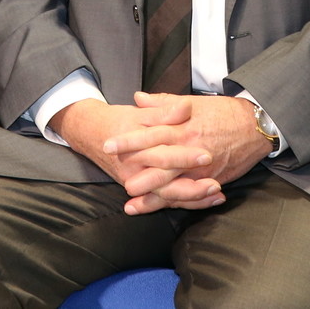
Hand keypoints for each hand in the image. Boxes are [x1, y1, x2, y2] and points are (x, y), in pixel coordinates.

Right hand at [50, 98, 219, 212]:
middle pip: (166, 184)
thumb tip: (186, 106)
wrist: (92, 135)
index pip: (163, 155)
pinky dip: (188, 202)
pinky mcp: (143, 190)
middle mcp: (137, 170)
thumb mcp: (140, 114)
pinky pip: (167, 201)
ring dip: (194, 199)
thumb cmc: (120, 122)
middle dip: (192, 187)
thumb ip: (164, 110)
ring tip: (217, 196)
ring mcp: (139, 183)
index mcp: (138, 148)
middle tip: (216, 184)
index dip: (184, 157)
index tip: (206, 155)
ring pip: (168, 197)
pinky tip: (209, 200)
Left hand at [103, 93, 272, 214]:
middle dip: (137, 171)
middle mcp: (190, 147)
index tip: (109, 143)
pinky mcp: (211, 179)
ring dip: (151, 194)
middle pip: (159, 161)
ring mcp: (201, 167)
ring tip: (131, 202)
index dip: (129, 140)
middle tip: (118, 179)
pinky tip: (160, 208)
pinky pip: (189, 194)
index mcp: (183, 126)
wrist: (254, 126)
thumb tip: (138, 98)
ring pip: (173, 183)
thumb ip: (163, 102)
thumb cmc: (222, 112)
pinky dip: (174, 202)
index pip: (151, 133)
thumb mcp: (192, 102)